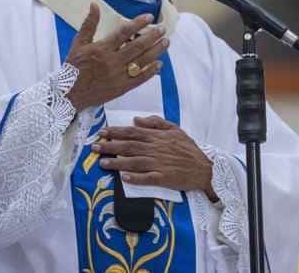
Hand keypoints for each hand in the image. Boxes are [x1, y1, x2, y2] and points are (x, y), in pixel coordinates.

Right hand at [64, 5, 169, 111]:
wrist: (69, 94)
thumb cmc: (73, 67)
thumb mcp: (78, 43)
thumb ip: (89, 24)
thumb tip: (94, 5)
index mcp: (102, 49)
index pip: (124, 32)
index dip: (138, 23)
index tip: (149, 17)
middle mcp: (112, 62)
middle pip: (138, 46)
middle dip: (153, 36)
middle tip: (163, 29)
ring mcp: (118, 76)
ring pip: (142, 61)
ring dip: (156, 51)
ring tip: (166, 42)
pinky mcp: (122, 88)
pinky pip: (140, 79)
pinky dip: (151, 71)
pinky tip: (159, 64)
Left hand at [94, 116, 217, 199]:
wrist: (204, 168)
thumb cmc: (188, 148)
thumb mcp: (175, 129)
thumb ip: (156, 123)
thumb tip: (137, 120)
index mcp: (157, 136)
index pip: (132, 132)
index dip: (116, 132)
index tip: (101, 133)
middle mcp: (155, 149)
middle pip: (129, 146)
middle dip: (110, 146)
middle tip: (94, 147)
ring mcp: (158, 164)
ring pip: (133, 162)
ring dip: (117, 163)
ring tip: (102, 163)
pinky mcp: (163, 178)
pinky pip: (146, 178)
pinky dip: (135, 178)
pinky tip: (123, 178)